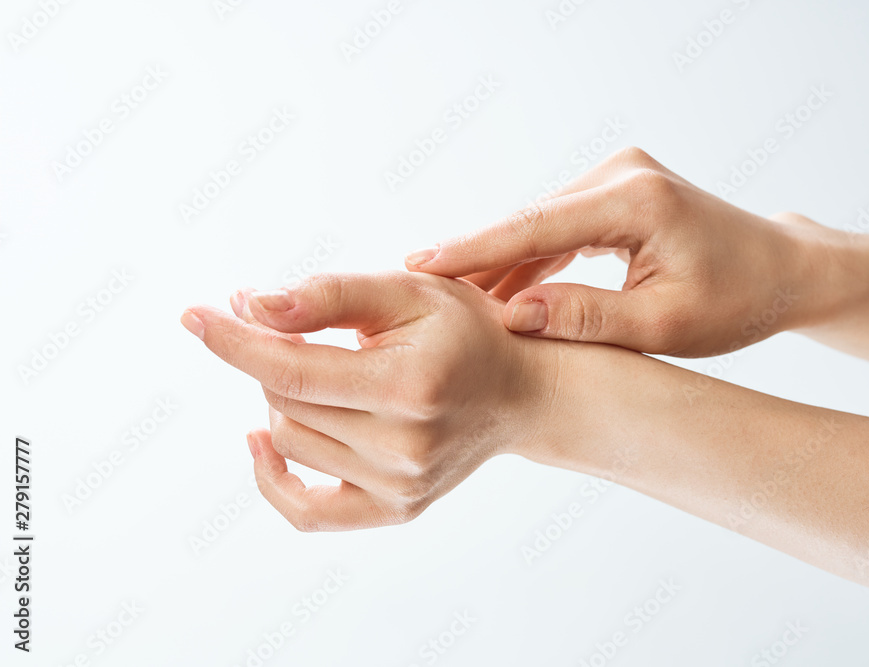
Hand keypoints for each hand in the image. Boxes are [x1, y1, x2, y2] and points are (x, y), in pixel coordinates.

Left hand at [179, 272, 557, 530]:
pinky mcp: (395, 509)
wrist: (520, 392)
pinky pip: (307, 511)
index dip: (234, 340)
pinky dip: (273, 478)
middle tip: (294, 327)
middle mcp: (404, 446)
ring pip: (289, 442)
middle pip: (284, 403)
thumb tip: (252, 306)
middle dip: (271, 357)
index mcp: (408, 387)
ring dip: (285, 399)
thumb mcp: (408, 291)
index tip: (195, 315)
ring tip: (324, 369)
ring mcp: (400, 486)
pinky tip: (261, 441)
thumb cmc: (464, 332)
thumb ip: (330, 295)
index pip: (290, 369)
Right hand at [405, 147, 846, 356]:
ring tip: (443, 304)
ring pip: (538, 227)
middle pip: (529, 222)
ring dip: (497, 265)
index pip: (538, 227)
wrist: (780, 270)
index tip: (417, 265)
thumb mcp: (666, 325)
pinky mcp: (614, 192)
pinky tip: (493, 293)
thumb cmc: (737, 302)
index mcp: (638, 201)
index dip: (474, 249)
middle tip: (412, 295)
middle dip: (474, 260)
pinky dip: (527, 261)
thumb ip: (588, 317)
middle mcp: (622, 174)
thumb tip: (513, 314)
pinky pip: (557, 230)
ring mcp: (617, 178)